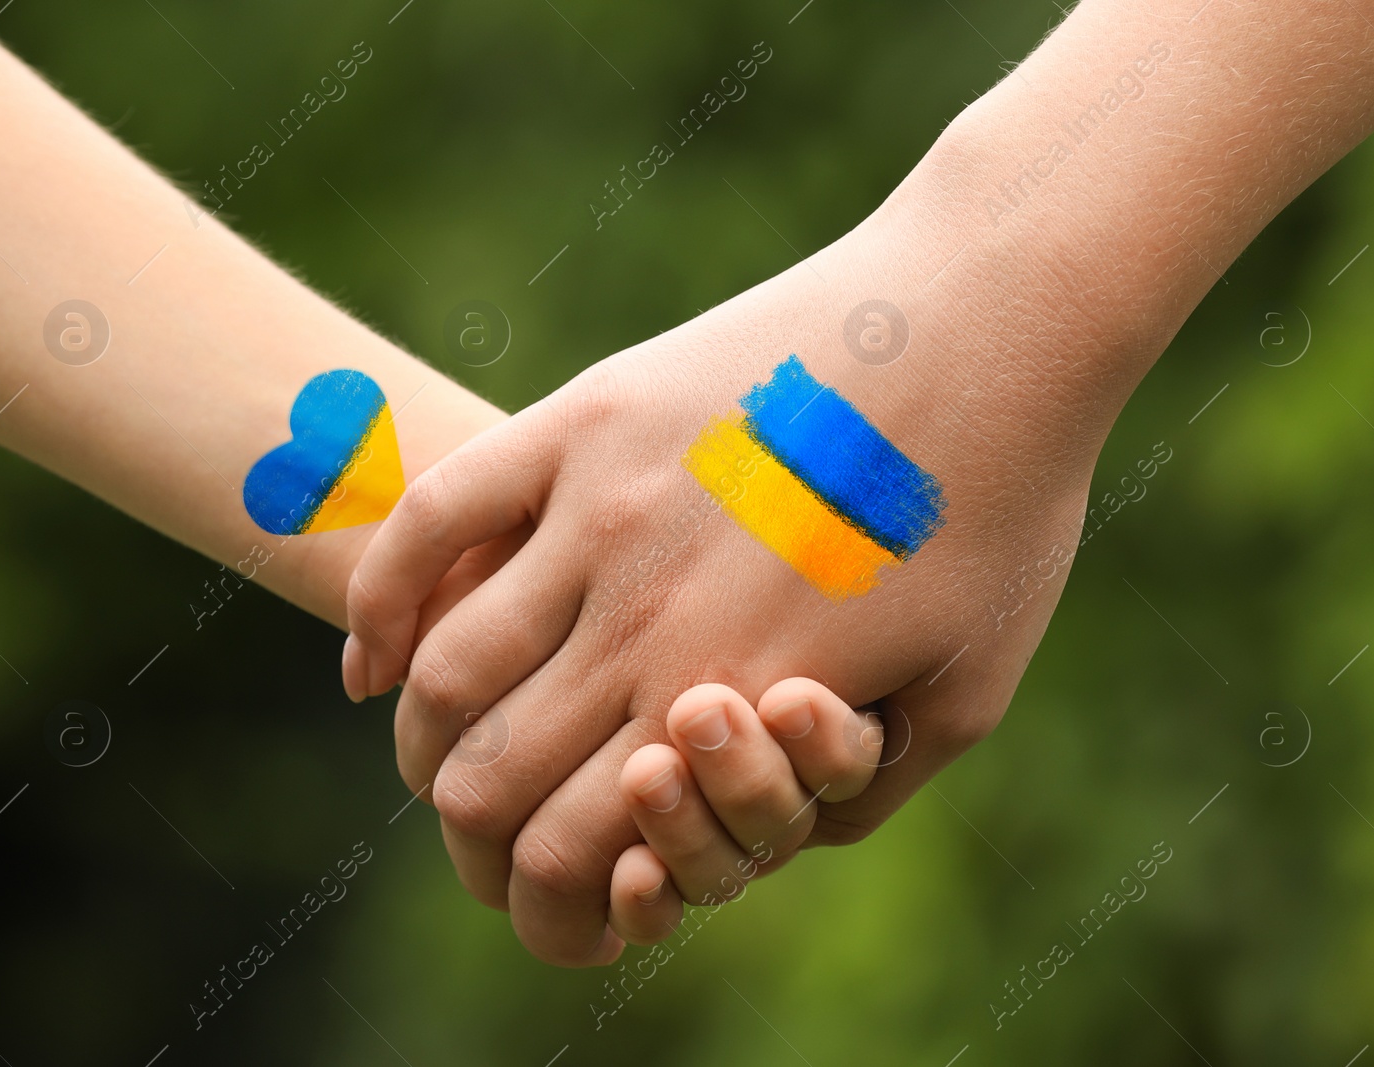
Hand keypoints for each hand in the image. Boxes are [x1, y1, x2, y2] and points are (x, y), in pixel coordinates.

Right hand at [343, 192, 1111, 964]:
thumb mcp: (968, 688)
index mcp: (738, 702)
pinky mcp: (583, 415)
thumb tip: (776, 838)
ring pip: (447, 668)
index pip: (573, 854)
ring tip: (429, 758)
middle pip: (487, 778)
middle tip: (479, 850)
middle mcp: (649, 621)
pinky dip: (379, 603)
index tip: (544, 905)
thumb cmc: (1000, 508)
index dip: (542, 906)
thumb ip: (859, 787)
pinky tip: (373, 660)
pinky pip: (434, 521)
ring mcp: (602, 510)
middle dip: (471, 844)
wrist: (987, 313)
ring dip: (421, 741)